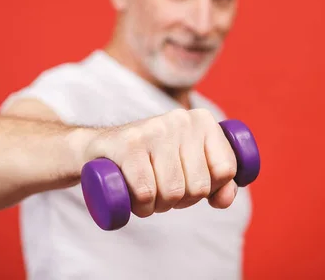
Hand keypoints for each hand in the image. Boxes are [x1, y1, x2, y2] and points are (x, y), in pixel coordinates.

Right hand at [84, 108, 237, 217]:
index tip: (189, 182)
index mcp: (203, 120)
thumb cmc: (151, 161)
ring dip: (157, 206)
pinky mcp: (128, 144)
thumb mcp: (189, 165)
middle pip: (199, 186)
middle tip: (163, 190)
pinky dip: (141, 205)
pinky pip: (146, 192)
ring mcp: (154, 129)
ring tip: (147, 193)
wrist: (98, 150)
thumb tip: (225, 199)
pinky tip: (134, 198)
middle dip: (181, 200)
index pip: (225, 170)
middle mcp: (181, 119)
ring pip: (172, 192)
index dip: (209, 189)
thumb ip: (219, 182)